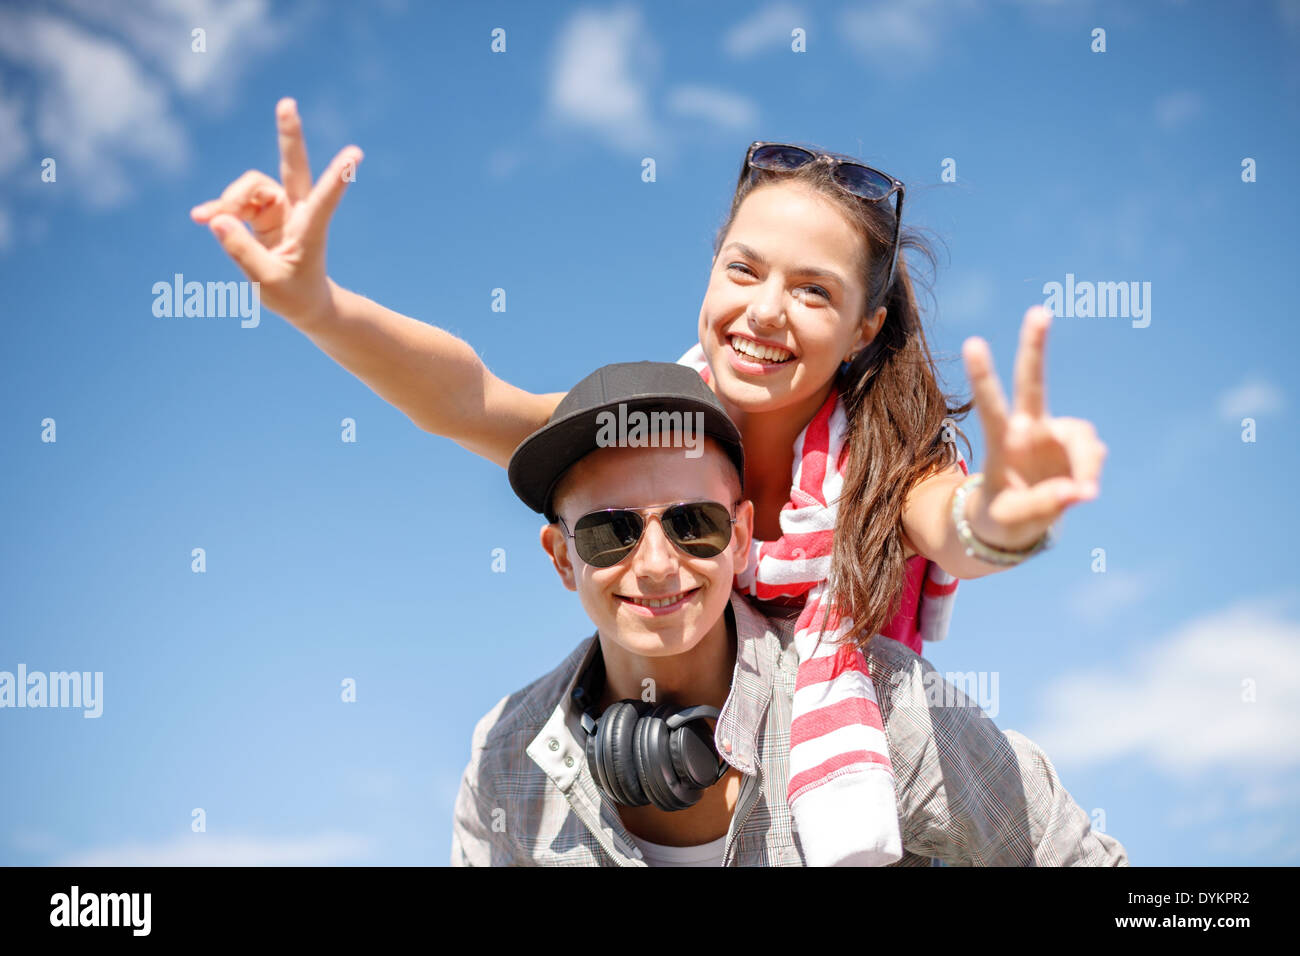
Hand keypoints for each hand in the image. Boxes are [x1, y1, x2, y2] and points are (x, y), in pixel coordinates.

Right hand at [189, 98, 361, 327]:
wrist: (302, 303)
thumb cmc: (294, 296)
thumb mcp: (266, 282)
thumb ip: (241, 251)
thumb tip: (216, 219)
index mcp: (311, 229)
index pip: (326, 199)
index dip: (338, 177)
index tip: (356, 155)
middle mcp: (299, 211)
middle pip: (293, 165)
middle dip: (288, 135)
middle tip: (286, 103)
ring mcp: (281, 208)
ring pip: (251, 187)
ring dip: (229, 200)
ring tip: (206, 219)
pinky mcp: (264, 213)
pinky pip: (236, 202)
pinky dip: (220, 209)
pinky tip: (201, 217)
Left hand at [959, 306, 1107, 549]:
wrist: (1015, 524)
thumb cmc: (1001, 517)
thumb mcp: (1011, 519)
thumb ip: (1044, 505)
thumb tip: (1081, 491)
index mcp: (1001, 442)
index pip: (990, 406)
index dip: (984, 376)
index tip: (973, 342)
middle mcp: (1027, 429)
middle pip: (1032, 383)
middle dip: (1035, 347)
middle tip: (1039, 311)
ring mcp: (1054, 435)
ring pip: (1083, 437)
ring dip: (1087, 464)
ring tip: (1082, 494)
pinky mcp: (1076, 447)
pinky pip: (1094, 455)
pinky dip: (1091, 474)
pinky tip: (1081, 490)